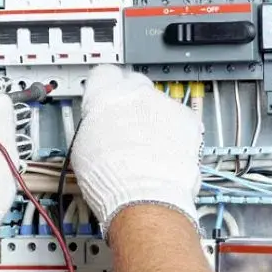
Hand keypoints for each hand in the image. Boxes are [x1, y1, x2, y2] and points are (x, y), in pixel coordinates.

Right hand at [72, 65, 201, 236]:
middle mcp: (136, 93)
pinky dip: (177, 134)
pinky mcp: (188, 121)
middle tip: (130, 129)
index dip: (106, 89)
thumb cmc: (111, 180)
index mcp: (105, 95)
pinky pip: (181, 121)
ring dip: (156, 121)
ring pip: (160, 105)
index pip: (104, 74)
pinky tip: (167, 153)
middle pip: (135, 87)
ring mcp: (165, 105)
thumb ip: (94, 124)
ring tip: (150, 151)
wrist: (144, 197)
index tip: (109, 99)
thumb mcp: (83, 147)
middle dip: (133, 105)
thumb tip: (98, 125)